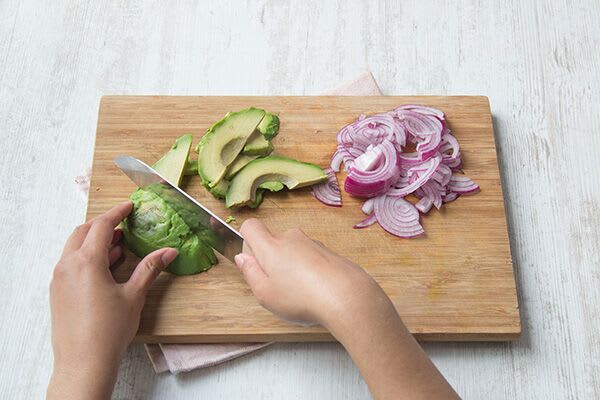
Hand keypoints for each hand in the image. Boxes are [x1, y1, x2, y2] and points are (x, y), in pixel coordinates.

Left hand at [47, 201, 177, 399]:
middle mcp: (67, 266)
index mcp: (86, 262)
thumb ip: (150, 268)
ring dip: (94, 241)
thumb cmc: (109, 330)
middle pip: (83, 232)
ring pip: (74, 247)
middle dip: (103, 224)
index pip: (101, 226)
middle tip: (123, 225)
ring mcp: (59, 279)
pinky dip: (86, 256)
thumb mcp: (134, 296)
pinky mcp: (57, 291)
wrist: (83, 362)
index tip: (129, 206)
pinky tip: (105, 267)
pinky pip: (70, 263)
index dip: (117, 213)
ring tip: (117, 245)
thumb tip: (169, 252)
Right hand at [235, 218, 380, 325]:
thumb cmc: (301, 298)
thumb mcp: (265, 294)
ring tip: (301, 294)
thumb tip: (243, 258)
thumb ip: (250, 273)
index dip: (246, 239)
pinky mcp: (329, 252)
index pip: (251, 226)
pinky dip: (310, 272)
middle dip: (271, 261)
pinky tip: (317, 292)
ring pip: (293, 251)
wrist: (347, 296)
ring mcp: (313, 243)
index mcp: (271, 246)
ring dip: (292, 267)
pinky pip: (311, 259)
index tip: (252, 260)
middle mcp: (291, 238)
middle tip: (277, 287)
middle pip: (273, 242)